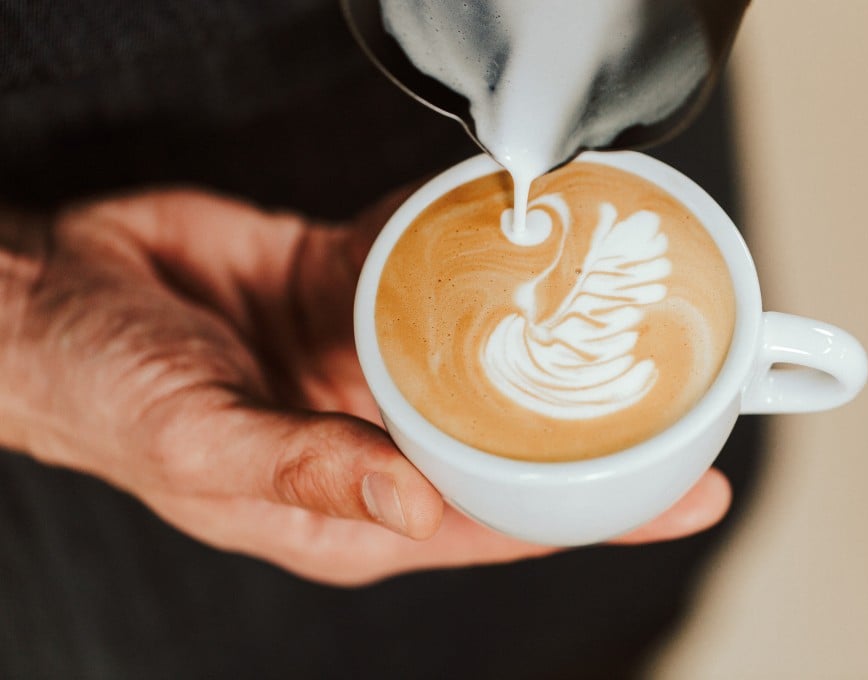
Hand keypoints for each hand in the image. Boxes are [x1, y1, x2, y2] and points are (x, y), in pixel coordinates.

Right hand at [0, 189, 730, 584]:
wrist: (58, 295)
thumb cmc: (113, 396)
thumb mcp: (202, 447)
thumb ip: (307, 476)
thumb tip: (416, 513)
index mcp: (358, 508)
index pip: (504, 522)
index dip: (598, 514)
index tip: (692, 493)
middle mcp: (380, 439)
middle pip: (514, 437)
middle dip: (600, 420)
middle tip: (693, 385)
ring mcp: (372, 364)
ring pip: (483, 348)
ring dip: (545, 325)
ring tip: (629, 294)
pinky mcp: (352, 294)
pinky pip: (431, 270)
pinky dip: (472, 248)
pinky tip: (519, 228)